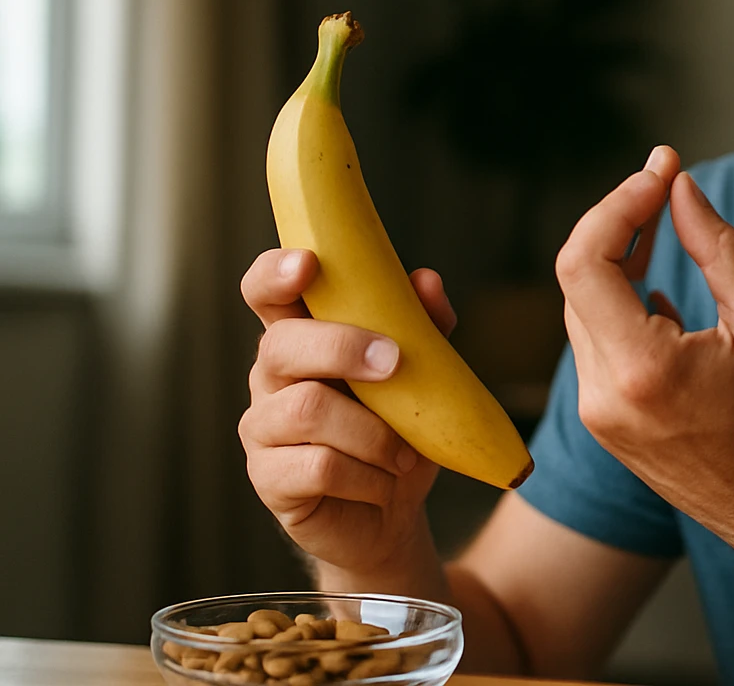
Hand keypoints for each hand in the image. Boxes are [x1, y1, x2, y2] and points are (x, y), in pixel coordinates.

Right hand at [238, 248, 448, 575]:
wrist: (391, 516)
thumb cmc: (398, 433)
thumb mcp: (423, 376)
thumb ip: (424, 326)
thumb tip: (425, 280)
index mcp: (302, 339)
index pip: (265, 292)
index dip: (275, 272)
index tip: (307, 263)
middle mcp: (270, 378)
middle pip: (282, 345)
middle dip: (343, 348)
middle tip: (395, 364)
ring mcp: (263, 429)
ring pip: (307, 409)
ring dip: (372, 430)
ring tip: (403, 452)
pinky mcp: (269, 479)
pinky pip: (317, 466)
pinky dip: (366, 474)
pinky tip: (382, 481)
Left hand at [555, 147, 733, 551]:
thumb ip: (717, 247)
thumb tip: (680, 189)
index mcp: (641, 368)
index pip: (585, 260)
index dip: (618, 204)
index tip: (661, 173)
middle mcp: (603, 393)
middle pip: (577, 278)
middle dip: (618, 221)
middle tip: (664, 183)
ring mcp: (597, 412)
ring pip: (582, 308)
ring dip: (615, 260)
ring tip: (662, 225)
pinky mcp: (603, 422)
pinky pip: (595, 343)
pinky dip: (618, 303)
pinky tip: (659, 293)